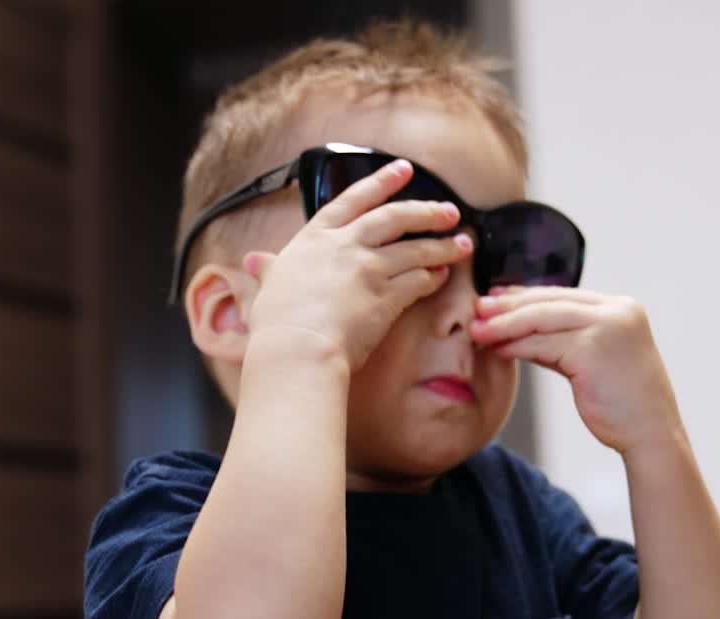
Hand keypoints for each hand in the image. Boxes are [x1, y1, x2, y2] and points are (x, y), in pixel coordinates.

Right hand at [244, 159, 472, 371]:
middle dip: (425, 210)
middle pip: (394, 218)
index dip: (381, 182)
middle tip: (449, 210)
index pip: (354, 201)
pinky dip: (433, 276)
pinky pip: (418, 281)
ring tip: (462, 243)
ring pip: (415, 248)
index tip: (403, 170)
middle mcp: (346, 247)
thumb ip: (270, 270)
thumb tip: (256, 261)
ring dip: (442, 245)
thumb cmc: (277, 324)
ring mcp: (369, 269)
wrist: (297, 348)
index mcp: (315, 239)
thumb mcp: (269, 287)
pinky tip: (444, 275)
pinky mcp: (388, 296)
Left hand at [469, 286, 681, 453]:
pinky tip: (497, 349)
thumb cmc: (622, 402)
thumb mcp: (593, 358)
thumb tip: (517, 327)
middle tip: (477, 308)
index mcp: (622, 308)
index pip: (564, 295)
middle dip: (509, 305)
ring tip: (477, 330)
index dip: (526, 295)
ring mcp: (607, 327)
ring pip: (542, 319)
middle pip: (550, 301)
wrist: (650, 435)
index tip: (495, 298)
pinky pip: (542, 344)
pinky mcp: (592, 350)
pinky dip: (516, 345)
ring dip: (504, 324)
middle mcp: (618, 310)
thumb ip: (563, 338)